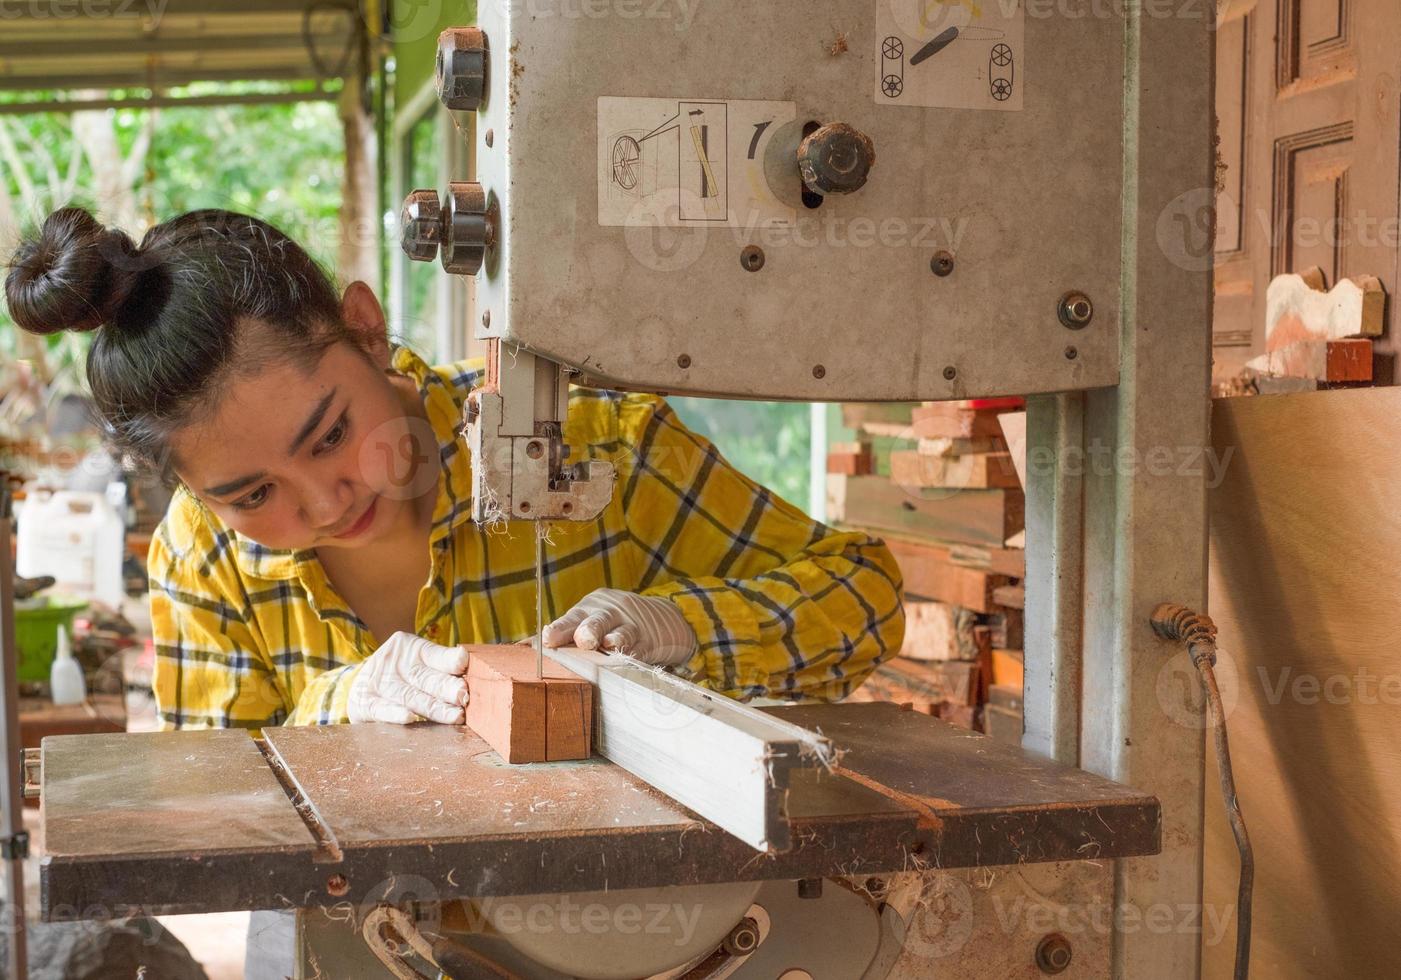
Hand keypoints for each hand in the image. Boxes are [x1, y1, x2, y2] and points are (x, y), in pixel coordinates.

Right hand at [347, 631, 470, 724]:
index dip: (450, 660)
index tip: (465, 663)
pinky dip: (394, 714)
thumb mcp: (419, 662)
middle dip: (446, 688)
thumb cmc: (402, 674)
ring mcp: (378, 683)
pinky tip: (409, 717)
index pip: (434, 654)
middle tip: (464, 695)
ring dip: (432, 708)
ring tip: (454, 716)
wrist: (360, 684)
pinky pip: (381, 709)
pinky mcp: (364, 703)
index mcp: (412, 649)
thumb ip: (444, 667)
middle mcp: (394, 663)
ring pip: (409, 697)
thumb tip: (479, 672)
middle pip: (424, 678)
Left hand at [543, 588, 696, 666]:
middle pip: (599, 619)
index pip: (572, 618)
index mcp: (587, 609)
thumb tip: (520, 647)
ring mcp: (631, 626)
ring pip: (623, 632)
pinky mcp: (648, 641)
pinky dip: (635, 654)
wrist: (658, 618)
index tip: (549, 638)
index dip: (561, 628)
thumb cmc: (607, 622)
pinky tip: (632, 657)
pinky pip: (641, 648)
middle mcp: (609, 614)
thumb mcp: (585, 619)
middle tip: (584, 640)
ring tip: (611, 644)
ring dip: (616, 639)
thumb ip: (559, 634)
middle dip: (590, 629)